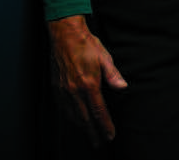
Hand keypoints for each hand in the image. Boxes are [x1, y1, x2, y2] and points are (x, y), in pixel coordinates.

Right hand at [47, 15, 127, 144]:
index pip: (99, 111)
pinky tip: (75, 120)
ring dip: (81, 127)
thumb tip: (122, 87)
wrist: (64, 34)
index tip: (110, 135)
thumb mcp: (104, 57)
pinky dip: (70, 117)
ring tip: (89, 134)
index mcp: (88, 83)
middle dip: (93, 132)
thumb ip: (113, 74)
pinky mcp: (56, 87)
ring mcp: (64, 90)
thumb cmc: (86, 44)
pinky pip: (63, 108)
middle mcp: (74, 90)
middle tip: (99, 143)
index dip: (105, 125)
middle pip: (85, 118)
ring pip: (73, 115)